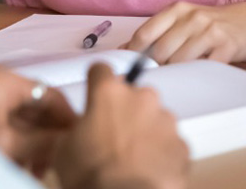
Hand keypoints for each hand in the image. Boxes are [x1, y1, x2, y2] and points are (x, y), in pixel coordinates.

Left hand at [0, 66, 75, 175]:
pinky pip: (9, 131)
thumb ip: (45, 142)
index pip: (50, 94)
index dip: (69, 117)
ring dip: (37, 145)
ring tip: (44, 169)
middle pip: (37, 109)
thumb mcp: (9, 144)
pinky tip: (27, 167)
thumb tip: (76, 142)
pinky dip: (20, 148)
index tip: (84, 137)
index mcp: (4, 80)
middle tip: (65, 159)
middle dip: (51, 136)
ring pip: (24, 123)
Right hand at [53, 64, 189, 188]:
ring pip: (155, 119)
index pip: (101, 70)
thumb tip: (74, 130)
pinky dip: (161, 154)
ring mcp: (166, 120)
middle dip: (125, 111)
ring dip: (145, 133)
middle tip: (112, 137)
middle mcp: (142, 99)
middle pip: (134, 95)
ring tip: (131, 159)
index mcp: (109, 94)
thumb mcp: (62, 150)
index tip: (94, 93)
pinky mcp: (182, 144)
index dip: (95, 82)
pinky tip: (147, 170)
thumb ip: (72, 129)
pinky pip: (170, 144)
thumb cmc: (91, 175)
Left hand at [124, 1, 245, 63]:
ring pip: (179, 62)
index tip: (130, 65)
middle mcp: (193, 18)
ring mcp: (210, 32)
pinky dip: (194, 75)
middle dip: (157, 66)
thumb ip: (157, 32)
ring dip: (175, 72)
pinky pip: (201, 68)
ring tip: (179, 72)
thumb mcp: (183, 19)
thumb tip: (125, 50)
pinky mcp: (225, 47)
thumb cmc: (210, 23)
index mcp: (178, 9)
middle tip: (160, 72)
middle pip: (160, 51)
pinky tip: (196, 72)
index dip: (134, 53)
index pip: (145, 33)